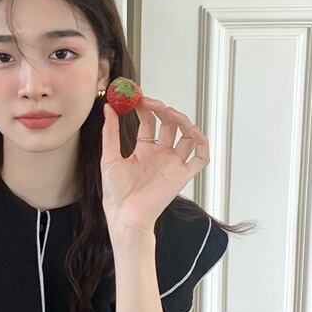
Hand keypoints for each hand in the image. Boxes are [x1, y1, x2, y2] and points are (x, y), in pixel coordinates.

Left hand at [100, 96, 209, 233]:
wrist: (124, 215)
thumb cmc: (116, 193)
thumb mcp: (110, 157)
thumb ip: (110, 132)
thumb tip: (109, 108)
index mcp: (144, 150)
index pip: (149, 121)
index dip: (145, 107)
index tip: (137, 96)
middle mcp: (160, 154)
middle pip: (169, 125)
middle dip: (163, 110)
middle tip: (151, 103)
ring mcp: (172, 164)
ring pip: (187, 136)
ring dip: (183, 121)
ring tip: (170, 114)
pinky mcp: (182, 175)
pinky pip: (200, 158)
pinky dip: (202, 144)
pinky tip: (193, 133)